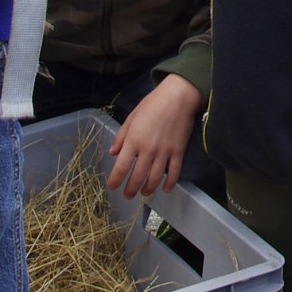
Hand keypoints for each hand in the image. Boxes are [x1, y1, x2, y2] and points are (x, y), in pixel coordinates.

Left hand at [107, 75, 200, 197]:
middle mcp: (148, 150)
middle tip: (127, 195)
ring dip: (148, 189)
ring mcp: (164, 152)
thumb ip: (121, 136)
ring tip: (144, 193)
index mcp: (133, 140)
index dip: (115, 180)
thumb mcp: (132, 117)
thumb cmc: (153, 104)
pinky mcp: (178, 152)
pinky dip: (169, 183)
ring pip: (155, 178)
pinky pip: (174, 173)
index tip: (112, 186)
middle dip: (130, 190)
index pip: (121, 167)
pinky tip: (165, 188)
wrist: (178, 97)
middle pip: (137, 177)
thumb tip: (112, 152)